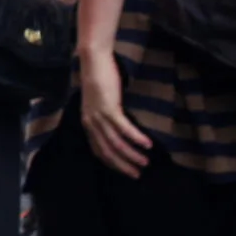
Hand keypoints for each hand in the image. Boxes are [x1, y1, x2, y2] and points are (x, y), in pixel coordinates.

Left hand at [79, 49, 151, 176]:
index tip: (125, 171)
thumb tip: (118, 127)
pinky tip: (148, 144)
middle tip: (137, 174)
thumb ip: (105, 115)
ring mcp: (99, 116)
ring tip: (145, 162)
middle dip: (122, 165)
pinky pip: (124, 128)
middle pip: (106, 151)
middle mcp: (90, 122)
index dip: (112, 163)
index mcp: (87, 122)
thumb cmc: (99, 79)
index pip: (98, 150)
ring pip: (116, 143)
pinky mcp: (109, 108)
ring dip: (132, 155)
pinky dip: (136, 138)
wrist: (94, 61)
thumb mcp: (98, 102)